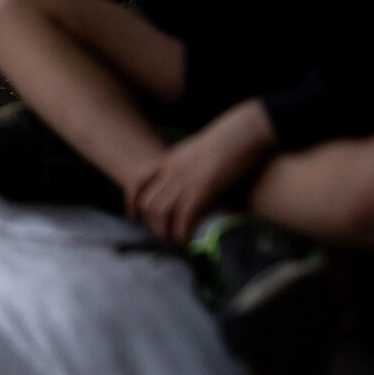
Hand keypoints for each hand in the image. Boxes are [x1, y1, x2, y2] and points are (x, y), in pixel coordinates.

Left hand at [126, 99, 278, 243]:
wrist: (241, 133)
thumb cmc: (227, 142)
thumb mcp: (197, 153)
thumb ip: (187, 170)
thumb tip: (193, 193)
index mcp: (168, 159)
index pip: (137, 180)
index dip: (132, 201)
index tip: (134, 216)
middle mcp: (170, 171)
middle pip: (148, 203)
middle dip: (153, 223)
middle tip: (164, 234)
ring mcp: (184, 181)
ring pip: (160, 213)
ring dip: (166, 232)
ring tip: (176, 240)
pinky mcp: (200, 192)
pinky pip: (183, 219)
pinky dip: (182, 233)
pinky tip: (188, 240)